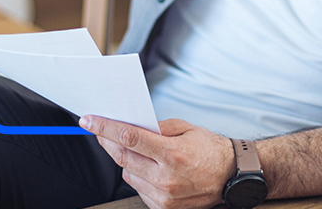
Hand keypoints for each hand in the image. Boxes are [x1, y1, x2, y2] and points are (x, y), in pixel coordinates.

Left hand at [80, 115, 233, 208]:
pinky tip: (150, 169)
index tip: (89, 121)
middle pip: (123, 157)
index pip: (129, 138)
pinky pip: (138, 189)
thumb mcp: (185, 128)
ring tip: (140, 152)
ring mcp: (164, 196)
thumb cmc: (210, 149)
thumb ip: (156, 127)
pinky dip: (138, 177)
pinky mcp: (164, 208)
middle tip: (100, 131)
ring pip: (128, 174)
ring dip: (126, 160)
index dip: (105, 128)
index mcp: (172, 153)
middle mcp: (166, 177)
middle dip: (107, 142)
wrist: (232, 176)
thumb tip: (129, 125)